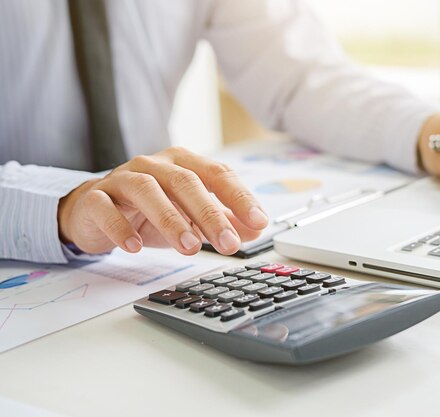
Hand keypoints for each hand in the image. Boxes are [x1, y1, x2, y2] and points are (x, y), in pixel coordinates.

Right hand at [58, 147, 268, 255]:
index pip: (217, 174)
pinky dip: (121, 228)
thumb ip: (224, 220)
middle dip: (210, 214)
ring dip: (171, 219)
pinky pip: (106, 209)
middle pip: (185, 182)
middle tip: (228, 244)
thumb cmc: (148, 210)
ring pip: (147, 191)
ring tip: (189, 248)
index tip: (259, 221)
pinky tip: (135, 247)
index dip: (240, 197)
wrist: (93, 210)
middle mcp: (154, 165)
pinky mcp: (94, 198)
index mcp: (182, 163)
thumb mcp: (190, 216)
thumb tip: (255, 230)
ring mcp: (122, 179)